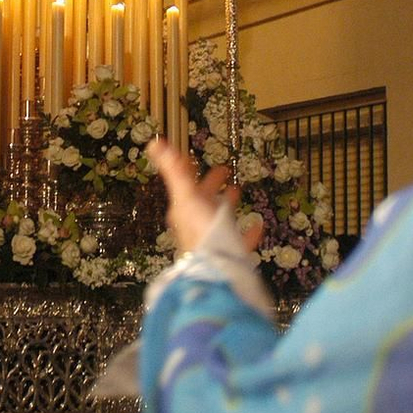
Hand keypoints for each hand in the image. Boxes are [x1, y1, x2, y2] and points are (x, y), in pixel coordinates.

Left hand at [149, 137, 263, 253]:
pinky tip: (258, 226)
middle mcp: (195, 224)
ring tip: (237, 192)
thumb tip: (154, 143)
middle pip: (203, 200)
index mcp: (184, 210)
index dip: (187, 169)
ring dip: (227, 205)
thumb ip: (174, 171)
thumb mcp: (187, 195)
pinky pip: (239, 239)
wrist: (216, 269)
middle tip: (223, 171)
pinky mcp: (228, 253)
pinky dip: (248, 231)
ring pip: (219, 218)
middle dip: (211, 185)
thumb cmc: (201, 231)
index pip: (184, 184)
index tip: (191, 157)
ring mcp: (212, 239)